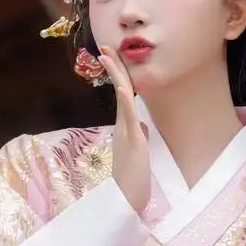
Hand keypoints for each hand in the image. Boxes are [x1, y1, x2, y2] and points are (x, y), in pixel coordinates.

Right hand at [98, 45, 150, 215]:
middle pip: (119, 89)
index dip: (119, 74)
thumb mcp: (138, 151)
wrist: (127, 199)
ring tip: (108, 55)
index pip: (123, 94)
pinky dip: (125, 98)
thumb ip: (137, 135)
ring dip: (116, 75)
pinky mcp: (132, 141)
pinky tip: (121, 84)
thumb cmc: (133, 177)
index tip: (112, 56)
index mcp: (125, 126)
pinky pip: (128, 116)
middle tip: (105, 47)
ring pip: (122, 97)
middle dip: (114, 67)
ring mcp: (126, 131)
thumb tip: (141, 125)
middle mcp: (123, 125)